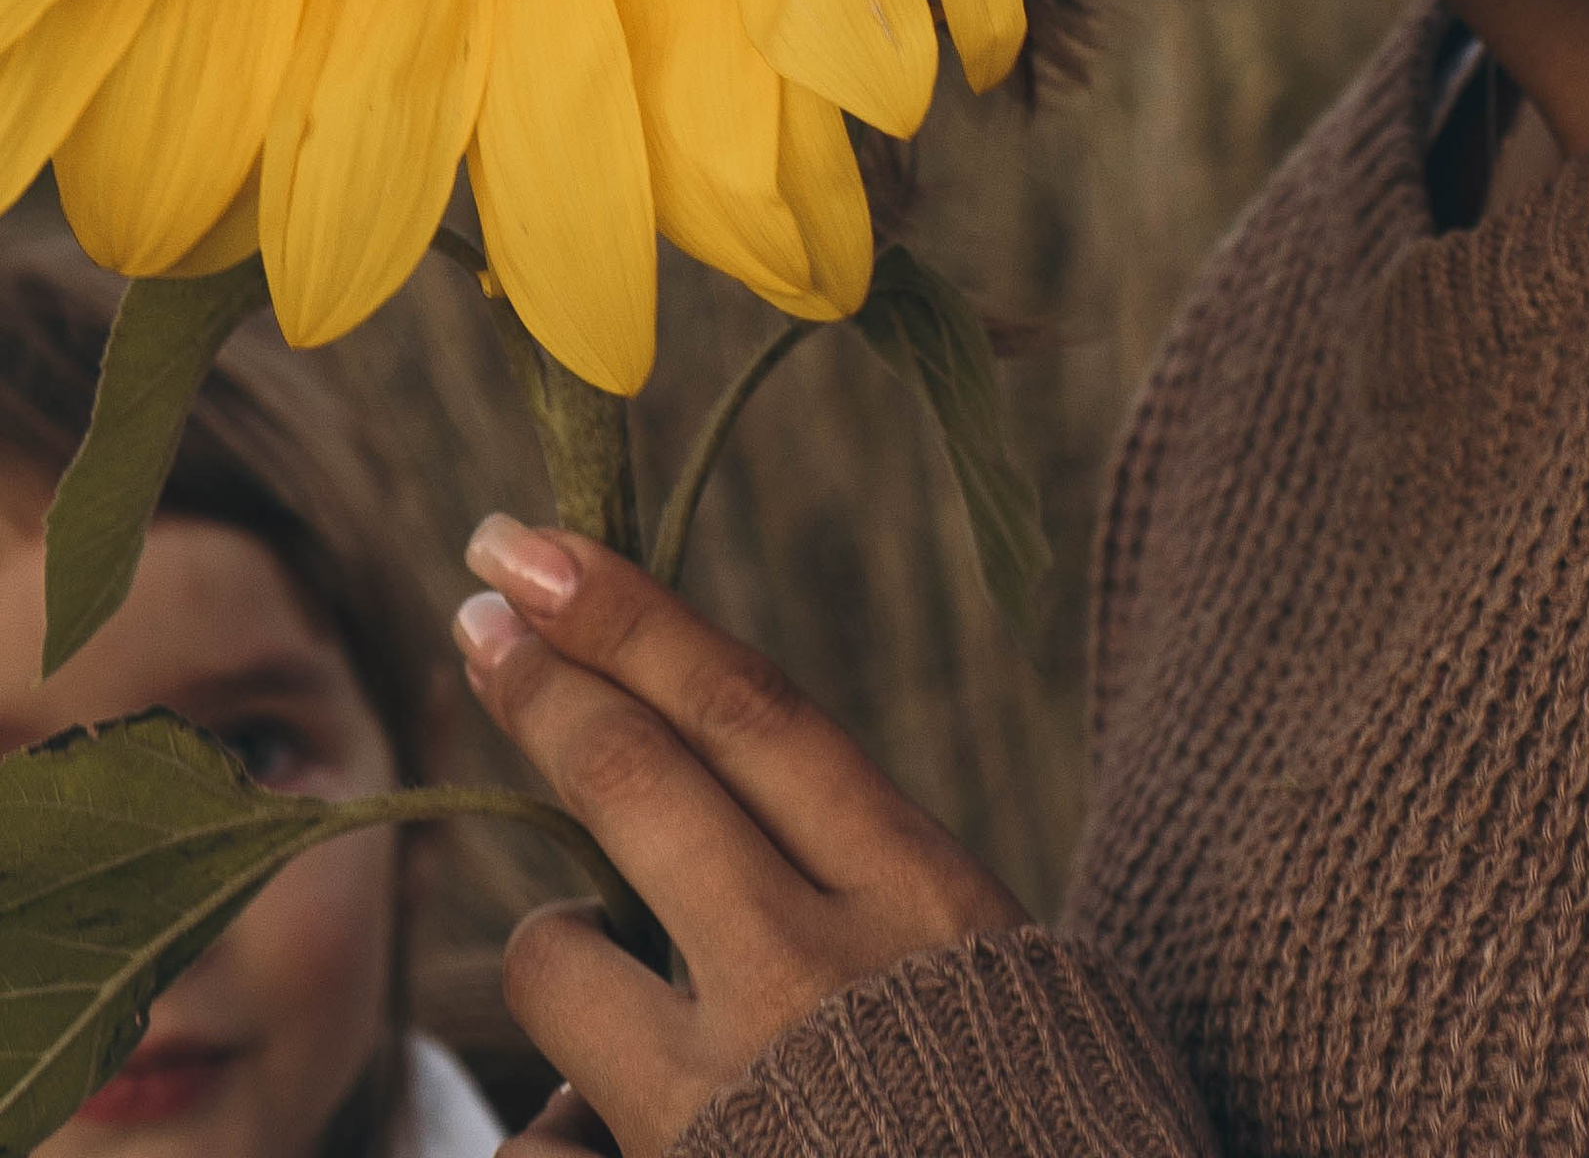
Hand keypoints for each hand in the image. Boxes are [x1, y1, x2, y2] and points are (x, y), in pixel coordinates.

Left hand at [454, 514, 1028, 1157]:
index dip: (637, 618)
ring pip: (559, 956)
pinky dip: (561, 1105)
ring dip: (545, 947)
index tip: (545, 548)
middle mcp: (828, 965)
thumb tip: (778, 824)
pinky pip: (557, 1112)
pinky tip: (595, 1118)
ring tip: (575, 962)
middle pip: (645, 781)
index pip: (756, 709)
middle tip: (476, 598)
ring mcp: (741, 1084)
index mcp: (926, 897)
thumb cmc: (1053, 1139)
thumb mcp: (1005, 994)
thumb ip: (889, 910)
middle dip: (546, 681)